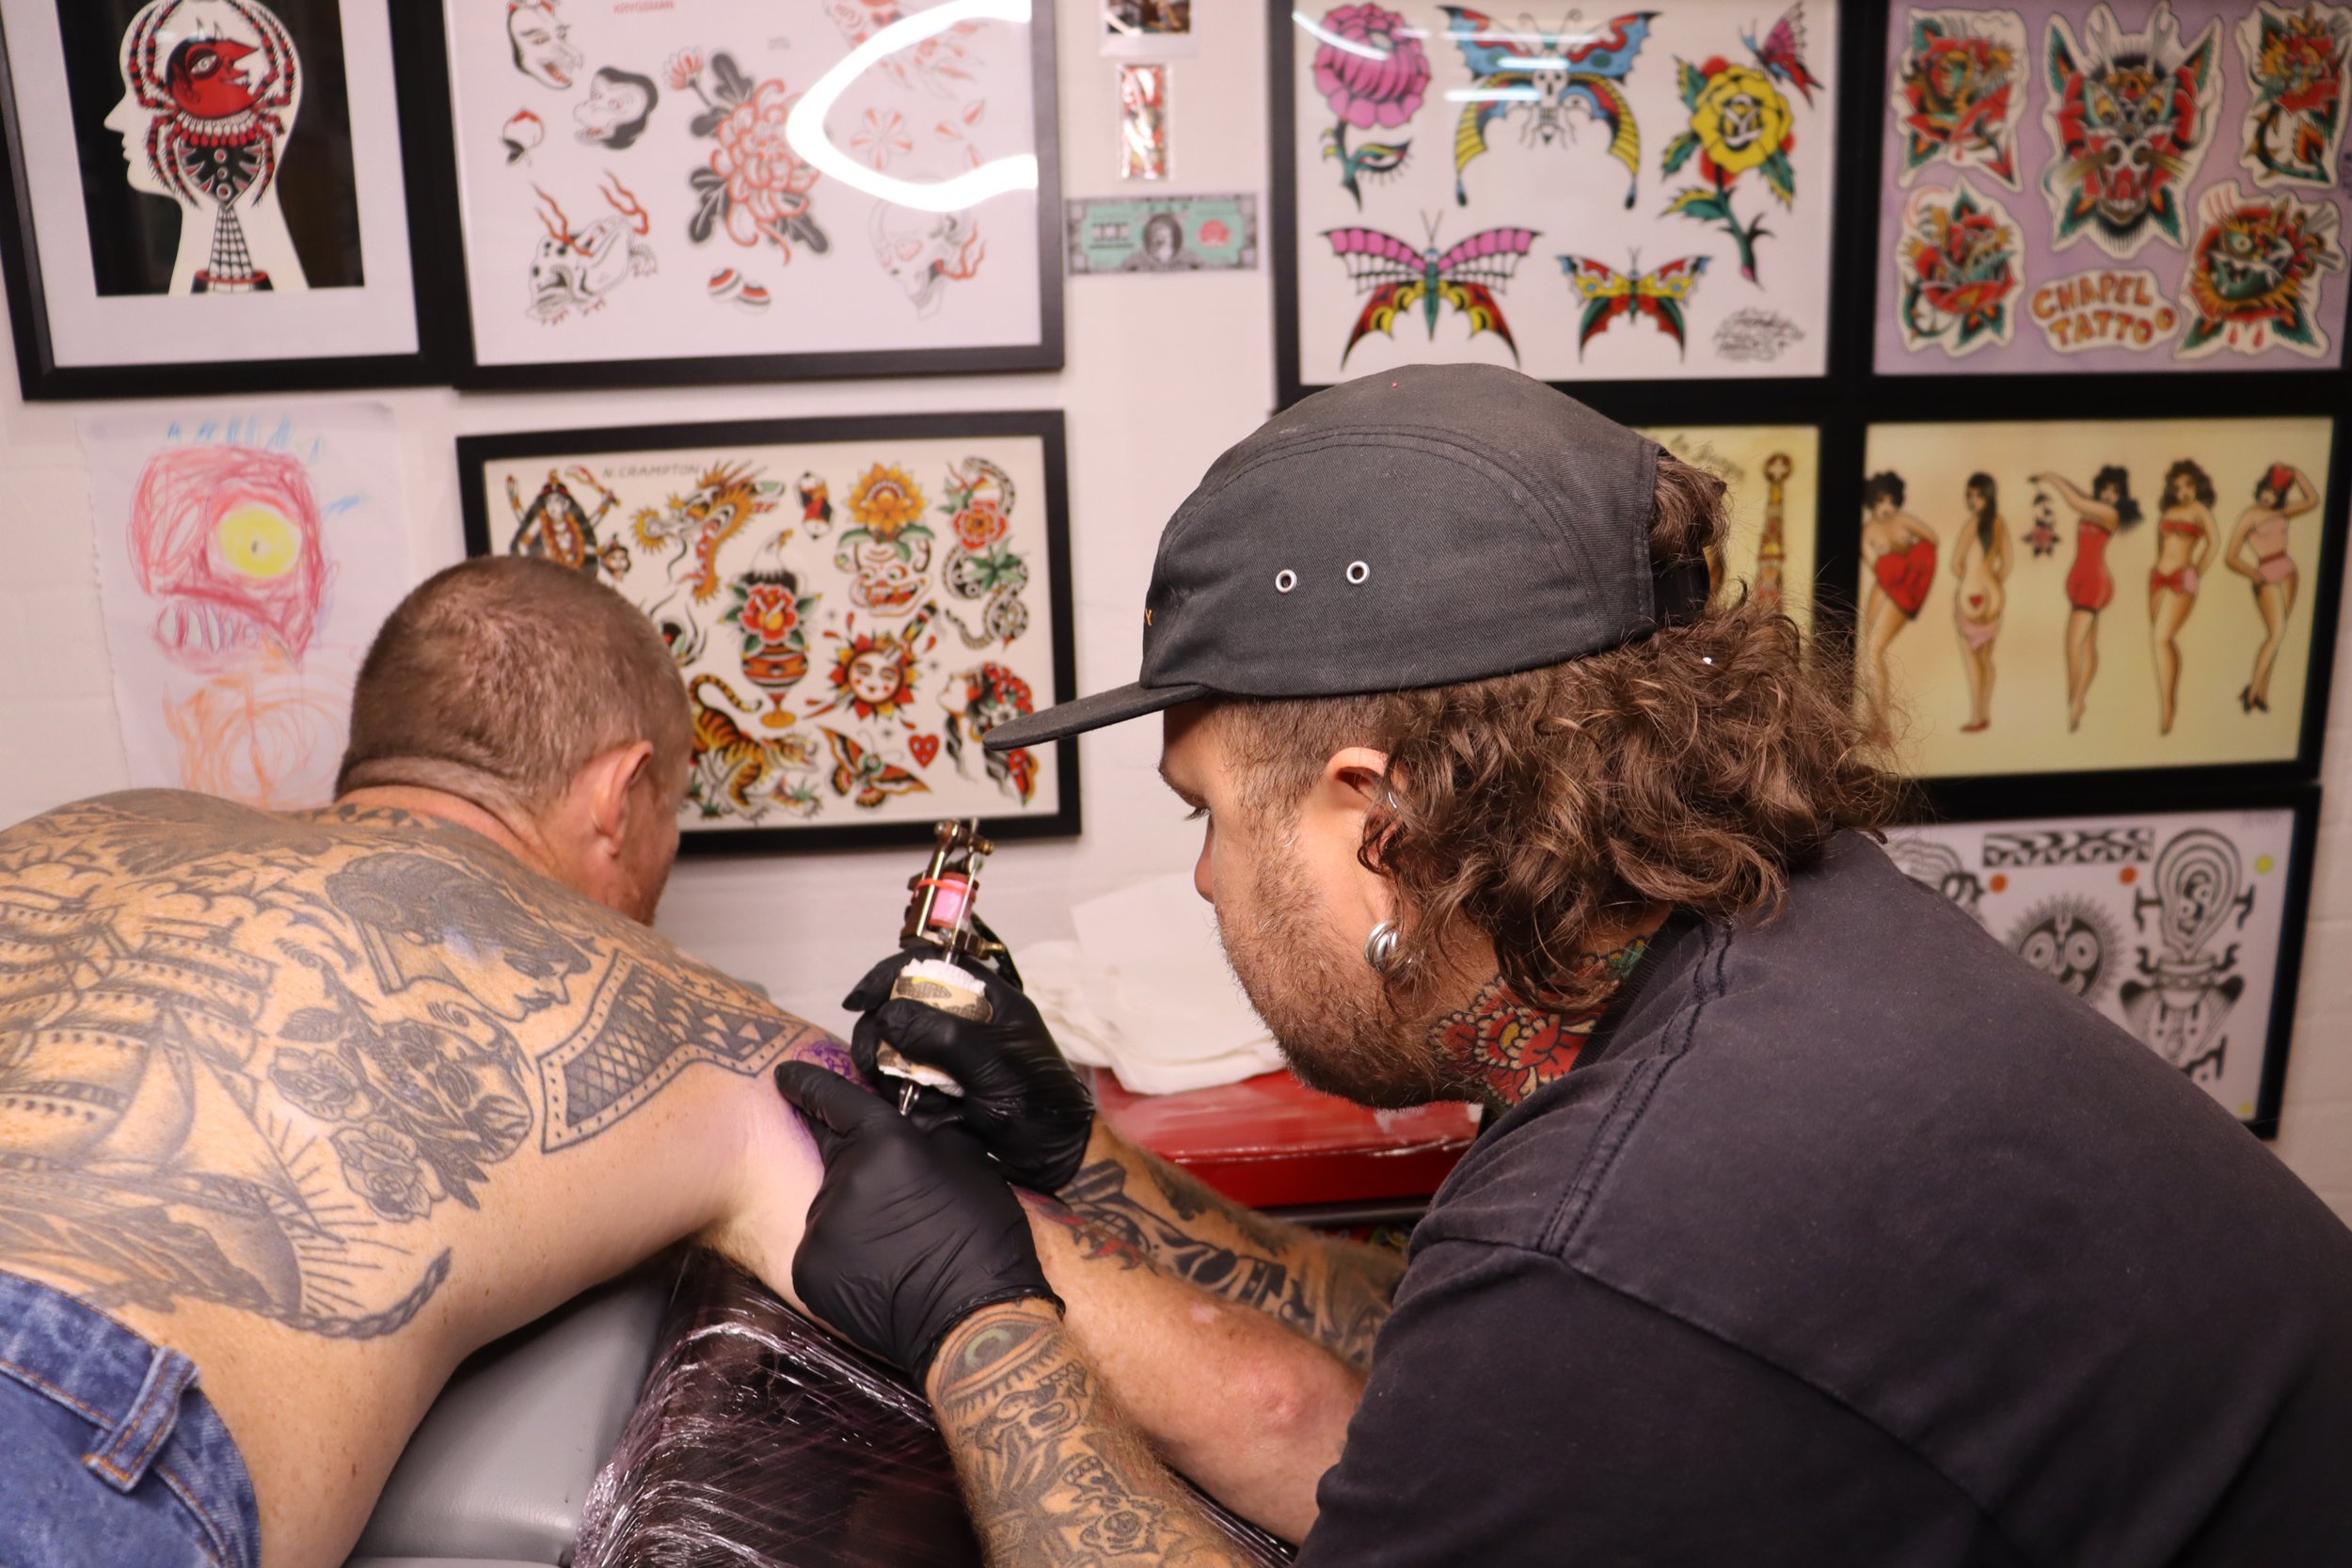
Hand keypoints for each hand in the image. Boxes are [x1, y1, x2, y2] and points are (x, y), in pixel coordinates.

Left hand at [774, 1063, 1060, 1377]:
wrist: (971, 1319)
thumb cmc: (982, 1236)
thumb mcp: (970, 1163)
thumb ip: (929, 1130)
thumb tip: (913, 1114)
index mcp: (883, 1143)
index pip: (832, 1099)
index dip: (807, 1082)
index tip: (784, 1075)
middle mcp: (841, 1178)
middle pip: (835, 1157)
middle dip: (855, 1165)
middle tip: (894, 1193)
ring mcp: (819, 1227)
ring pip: (829, 1206)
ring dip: (852, 1212)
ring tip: (896, 1243)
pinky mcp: (808, 1270)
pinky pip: (821, 1248)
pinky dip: (843, 1253)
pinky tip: (878, 1269)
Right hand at [845, 949, 1095, 1193]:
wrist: (1053, 1156)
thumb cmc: (1038, 1101)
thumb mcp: (992, 1062)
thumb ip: (940, 1034)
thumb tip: (887, 1014)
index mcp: (984, 998)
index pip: (929, 966)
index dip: (889, 976)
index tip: (858, 1001)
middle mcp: (961, 1021)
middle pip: (899, 1006)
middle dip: (879, 1030)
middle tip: (872, 1060)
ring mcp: (946, 1056)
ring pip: (894, 1046)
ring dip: (887, 1066)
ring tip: (902, 1092)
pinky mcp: (936, 1090)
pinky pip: (900, 1081)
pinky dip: (896, 1092)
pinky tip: (910, 1107)